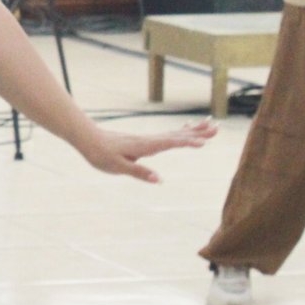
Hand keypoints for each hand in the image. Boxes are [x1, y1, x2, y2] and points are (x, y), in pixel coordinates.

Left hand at [75, 118, 216, 183]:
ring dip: (193, 130)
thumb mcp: (117, 167)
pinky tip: (187, 129)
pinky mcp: (145, 140)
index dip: (186, 142)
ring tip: (210, 125)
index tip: (203, 142)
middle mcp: (149, 140)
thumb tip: (159, 180)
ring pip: (174, 133)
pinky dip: (181, 132)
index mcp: (145, 146)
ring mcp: (147, 139)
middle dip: (197, 133)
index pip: (169, 143)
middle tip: (216, 128)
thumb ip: (139, 172)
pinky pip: (168, 135)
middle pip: (177, 135)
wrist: (88, 139)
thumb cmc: (101, 154)